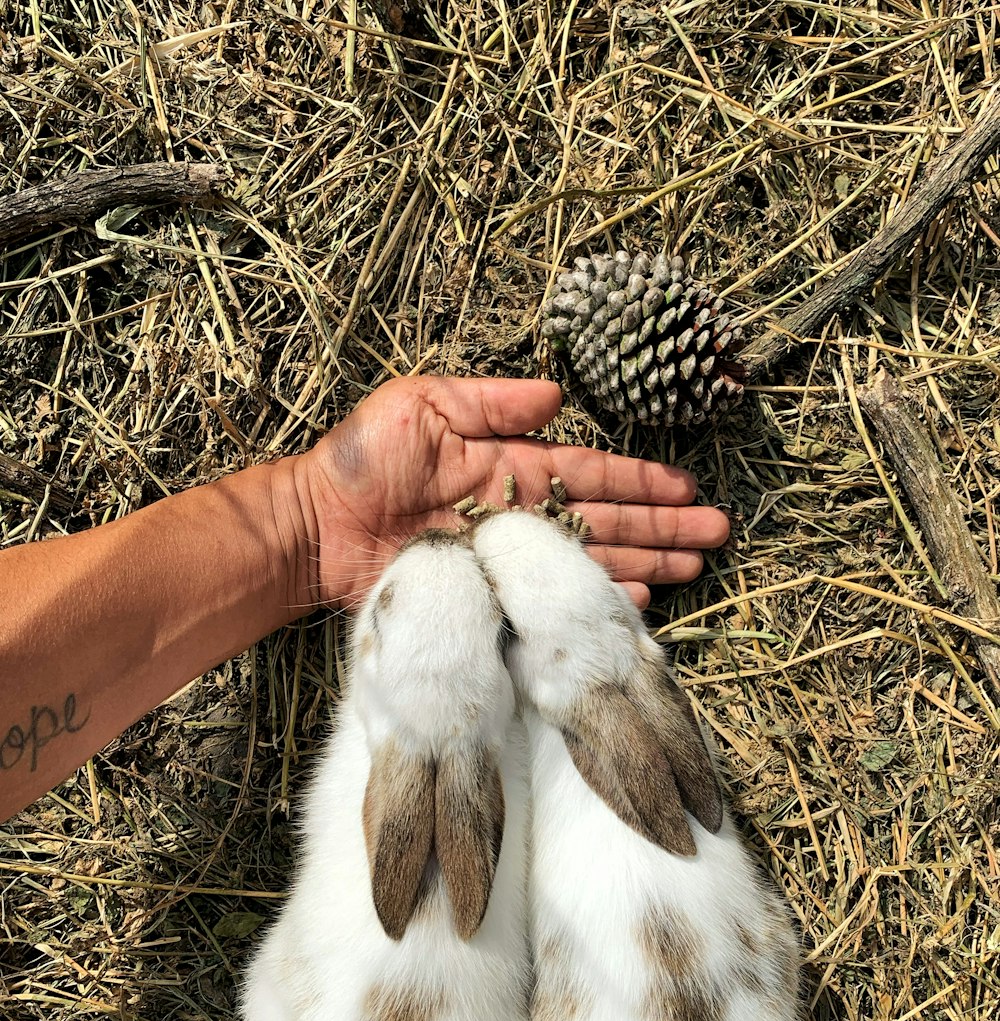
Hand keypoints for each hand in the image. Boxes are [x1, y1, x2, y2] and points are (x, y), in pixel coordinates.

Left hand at [297, 376, 729, 608]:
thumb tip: (554, 395)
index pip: (592, 474)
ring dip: (646, 564)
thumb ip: (488, 402)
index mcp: (510, 467)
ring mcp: (506, 560)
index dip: (642, 483)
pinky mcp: (488, 595)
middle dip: (664, 527)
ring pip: (591, 562)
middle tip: (717, 535)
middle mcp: (519, 515)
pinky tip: (637, 601)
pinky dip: (594, 599)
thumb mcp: (421, 406)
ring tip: (696, 566)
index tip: (688, 490)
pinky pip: (549, 600)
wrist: (314, 526)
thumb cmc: (358, 462)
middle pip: (607, 522)